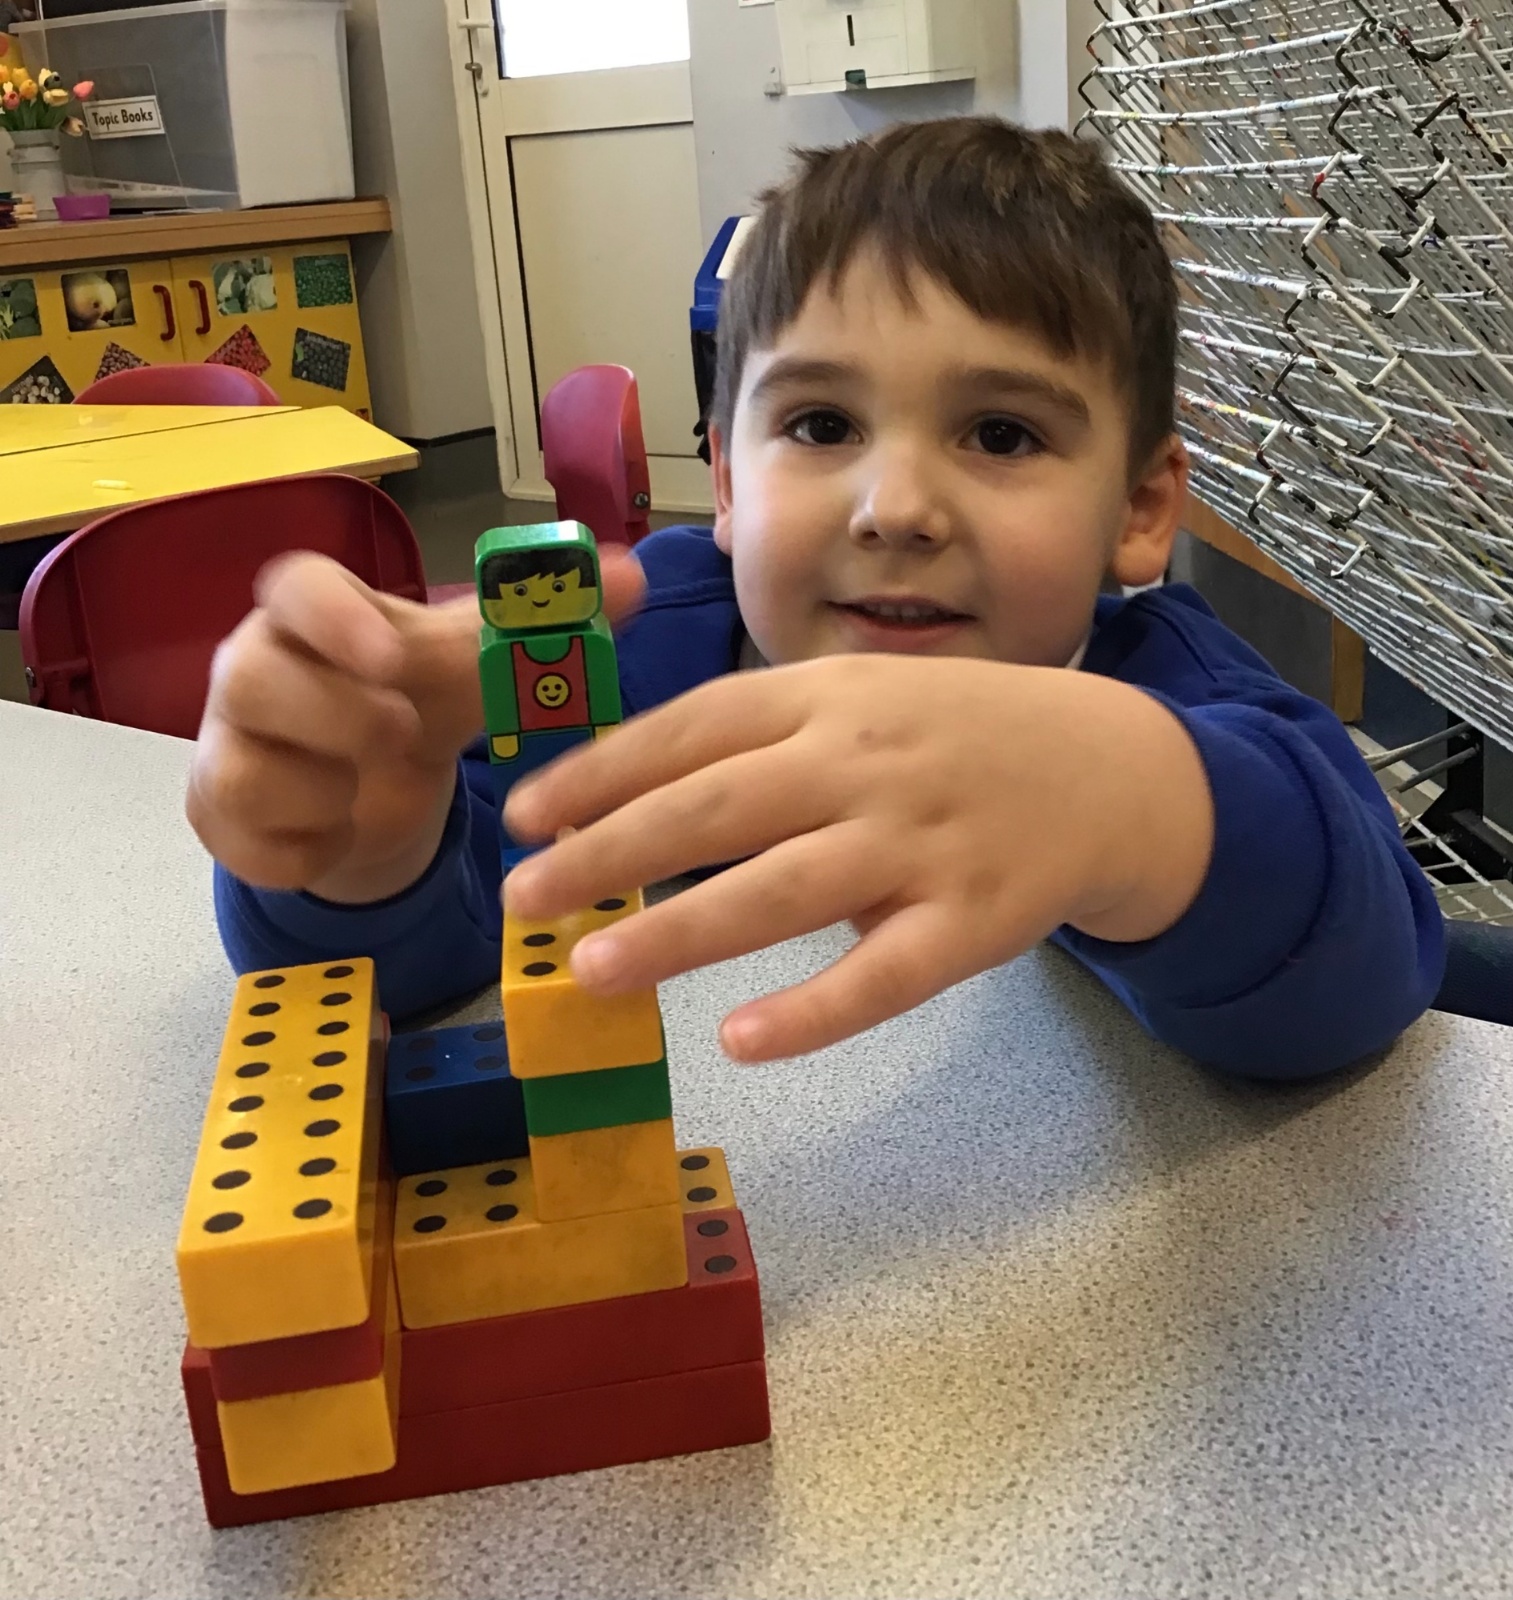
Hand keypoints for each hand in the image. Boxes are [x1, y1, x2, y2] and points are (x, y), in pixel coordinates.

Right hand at [187, 545, 644, 901]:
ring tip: (363, 793)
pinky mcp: (222, 816)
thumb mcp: (469, 668)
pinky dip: (305, 853)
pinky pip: (247, 846)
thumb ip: (537, 627)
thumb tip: (630, 575)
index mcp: (313, 616)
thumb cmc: (404, 701)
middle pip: (252, 676)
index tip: (394, 655)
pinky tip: (337, 839)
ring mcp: (228, 744)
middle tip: (406, 734)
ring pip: (242, 770)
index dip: (336, 617)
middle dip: (339, 717)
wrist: (356, 787)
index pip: (293, 584)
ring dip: (322, 794)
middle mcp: (252, 669)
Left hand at [502, 655, 1213, 1059]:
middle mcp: (865, 761)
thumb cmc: (952, 737)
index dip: (601, 771)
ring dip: (682, 932)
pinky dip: (814, 1010)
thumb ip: (760, 738)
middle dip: (611, 852)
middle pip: (720, 805)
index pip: (694, 728)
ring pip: (786, 888)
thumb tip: (623, 792)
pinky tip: (741, 1042)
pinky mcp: (975, 920)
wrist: (1110, 767)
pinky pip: (886, 974)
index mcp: (827, 699)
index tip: (522, 817)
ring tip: (593, 973)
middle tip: (524, 901)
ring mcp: (923, 842)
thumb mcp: (858, 702)